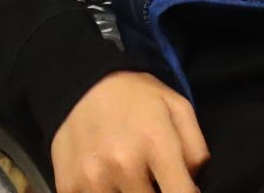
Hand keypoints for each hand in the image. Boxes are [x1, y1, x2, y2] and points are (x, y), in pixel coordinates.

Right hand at [50, 70, 207, 192]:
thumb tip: (194, 189)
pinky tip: (105, 180)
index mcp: (155, 144)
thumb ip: (195, 151)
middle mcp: (123, 164)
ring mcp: (92, 179)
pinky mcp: (68, 186)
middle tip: (151, 178)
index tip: (179, 189)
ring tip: (128, 177)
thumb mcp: (177, 108)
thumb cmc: (136, 98)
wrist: (82, 82)